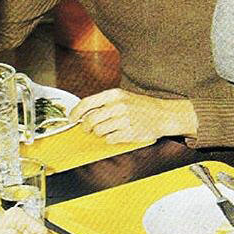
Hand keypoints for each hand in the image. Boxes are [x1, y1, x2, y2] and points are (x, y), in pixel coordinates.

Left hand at [70, 88, 197, 142]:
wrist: (162, 115)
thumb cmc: (140, 106)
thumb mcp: (122, 97)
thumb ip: (103, 102)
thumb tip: (82, 112)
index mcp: (114, 95)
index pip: (87, 103)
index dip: (75, 112)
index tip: (71, 118)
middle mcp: (118, 106)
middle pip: (90, 120)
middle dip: (85, 126)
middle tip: (87, 128)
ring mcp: (123, 120)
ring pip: (98, 131)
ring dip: (99, 133)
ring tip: (108, 129)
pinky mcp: (128, 133)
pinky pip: (109, 139)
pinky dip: (110, 138)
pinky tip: (117, 133)